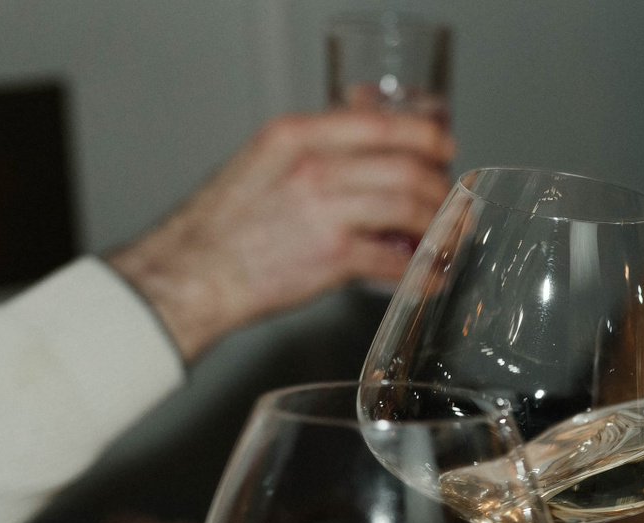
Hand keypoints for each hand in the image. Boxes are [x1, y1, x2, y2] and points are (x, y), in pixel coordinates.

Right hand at [107, 110, 454, 360]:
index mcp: (297, 134)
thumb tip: (370, 134)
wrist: (193, 271)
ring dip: (440, 228)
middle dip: (440, 190)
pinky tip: (431, 277)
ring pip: (410, 209)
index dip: (425, 137)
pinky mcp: (333, 257)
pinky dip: (424, 271)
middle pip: (407, 168)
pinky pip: (397, 262)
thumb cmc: (227, 221)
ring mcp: (325, 211)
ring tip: (447, 241)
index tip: (445, 149)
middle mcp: (314, 166)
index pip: (382, 124)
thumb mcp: (266, 159)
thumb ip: (316, 146)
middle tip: (450, 205)